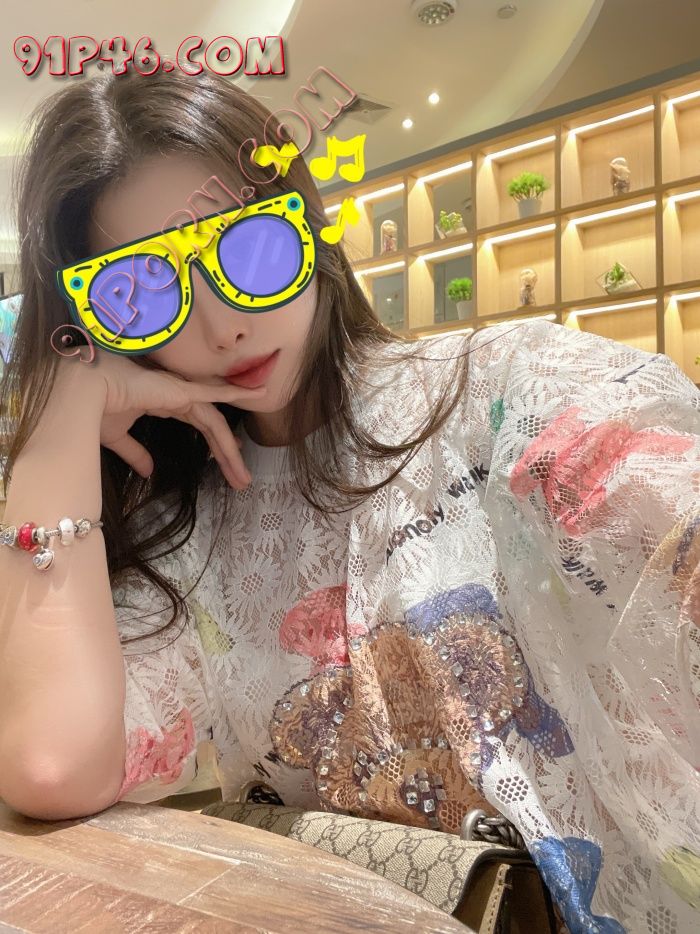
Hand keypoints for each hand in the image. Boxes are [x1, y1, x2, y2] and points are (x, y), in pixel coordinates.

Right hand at [57, 351, 264, 489]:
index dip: (216, 447)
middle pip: (212, 428)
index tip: (228, 466)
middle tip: (242, 481)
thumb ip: (136, 453)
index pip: (199, 425)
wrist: (82, 393)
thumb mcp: (118, 438)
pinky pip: (214, 394)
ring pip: (215, 423)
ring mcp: (180, 391)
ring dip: (231, 450)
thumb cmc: (95, 409)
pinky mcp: (179, 390)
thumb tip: (149, 472)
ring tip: (243, 476)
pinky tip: (259, 393)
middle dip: (228, 456)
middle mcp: (177, 395)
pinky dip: (236, 392)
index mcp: (164, 403)